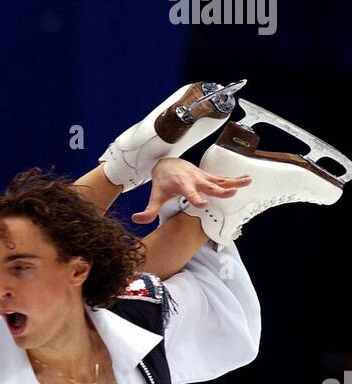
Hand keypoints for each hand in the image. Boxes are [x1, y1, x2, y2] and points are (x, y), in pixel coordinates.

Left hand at [132, 157, 251, 225]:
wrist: (166, 162)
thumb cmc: (162, 181)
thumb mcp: (155, 195)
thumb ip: (148, 210)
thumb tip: (136, 220)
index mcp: (182, 185)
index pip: (189, 193)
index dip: (195, 198)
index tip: (202, 204)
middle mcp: (194, 180)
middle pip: (209, 186)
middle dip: (219, 190)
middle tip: (231, 193)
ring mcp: (202, 178)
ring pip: (220, 180)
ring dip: (233, 181)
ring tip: (248, 181)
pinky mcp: (207, 177)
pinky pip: (222, 179)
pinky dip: (234, 179)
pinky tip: (246, 179)